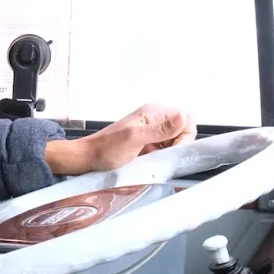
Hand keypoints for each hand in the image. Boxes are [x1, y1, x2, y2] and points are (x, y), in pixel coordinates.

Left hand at [45, 104, 195, 175]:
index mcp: (154, 112)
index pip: (185, 118)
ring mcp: (151, 131)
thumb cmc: (107, 149)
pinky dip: (162, 156)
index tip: (172, 150)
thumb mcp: (134, 139)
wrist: (88, 158)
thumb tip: (183, 116)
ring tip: (154, 159)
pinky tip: (151, 161)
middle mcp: (155, 119)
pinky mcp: (148, 143)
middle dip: (178, 145)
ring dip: (169, 152)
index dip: (184, 136)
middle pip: (182, 130)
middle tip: (162, 157)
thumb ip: (159, 130)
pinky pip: (165, 148)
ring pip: (175, 141)